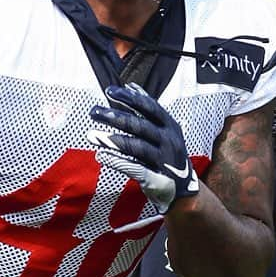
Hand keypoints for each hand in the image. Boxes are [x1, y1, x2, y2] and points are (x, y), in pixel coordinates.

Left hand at [88, 83, 199, 213]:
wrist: (184, 189)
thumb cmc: (168, 153)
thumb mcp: (165, 129)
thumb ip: (148, 110)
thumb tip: (132, 86)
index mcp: (170, 125)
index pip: (150, 107)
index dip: (130, 98)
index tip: (109, 91)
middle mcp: (168, 140)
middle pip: (140, 126)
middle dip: (116, 117)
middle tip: (94, 111)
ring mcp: (162, 160)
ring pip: (136, 147)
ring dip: (112, 140)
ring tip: (91, 135)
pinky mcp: (155, 178)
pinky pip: (134, 168)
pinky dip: (117, 161)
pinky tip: (101, 155)